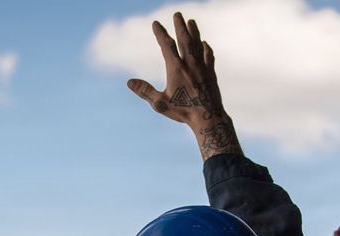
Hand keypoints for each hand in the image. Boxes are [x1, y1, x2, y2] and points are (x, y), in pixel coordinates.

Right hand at [127, 12, 241, 160]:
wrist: (208, 117)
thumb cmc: (183, 112)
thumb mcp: (160, 103)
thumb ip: (145, 91)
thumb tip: (129, 82)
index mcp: (176, 68)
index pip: (166, 45)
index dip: (160, 33)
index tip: (155, 23)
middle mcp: (190, 64)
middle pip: (185, 39)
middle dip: (180, 25)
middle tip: (178, 14)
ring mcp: (202, 67)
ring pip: (198, 44)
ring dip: (194, 32)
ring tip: (192, 21)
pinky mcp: (211, 74)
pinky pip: (209, 57)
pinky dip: (206, 48)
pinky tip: (205, 44)